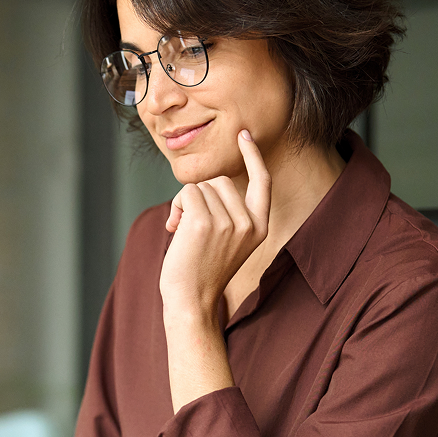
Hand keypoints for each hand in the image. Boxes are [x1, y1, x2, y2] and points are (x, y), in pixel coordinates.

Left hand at [160, 130, 270, 316]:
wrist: (191, 301)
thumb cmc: (203, 270)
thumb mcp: (228, 240)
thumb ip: (229, 212)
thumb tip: (208, 184)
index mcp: (260, 227)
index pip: (262, 182)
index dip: (253, 156)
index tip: (244, 135)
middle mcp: (248, 223)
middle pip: (221, 180)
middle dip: (200, 195)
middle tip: (189, 224)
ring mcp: (228, 222)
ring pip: (202, 186)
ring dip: (185, 203)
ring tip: (183, 232)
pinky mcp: (204, 222)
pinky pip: (187, 193)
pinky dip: (176, 207)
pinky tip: (175, 230)